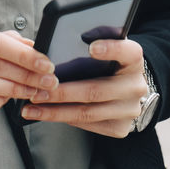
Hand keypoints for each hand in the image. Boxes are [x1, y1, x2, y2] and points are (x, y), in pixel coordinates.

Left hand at [20, 38, 147, 137]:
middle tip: (37, 91)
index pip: (128, 52)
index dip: (111, 49)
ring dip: (56, 111)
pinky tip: (47, 114)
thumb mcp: (107, 48)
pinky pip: (88, 124)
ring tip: (34, 107)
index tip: (91, 47)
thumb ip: (92, 41)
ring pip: (88, 112)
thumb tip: (59, 40)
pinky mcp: (120, 128)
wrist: (127, 89)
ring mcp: (129, 109)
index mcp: (134, 60)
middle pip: (96, 90)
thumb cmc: (108, 64)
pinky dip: (64, 119)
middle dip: (62, 92)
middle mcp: (136, 86)